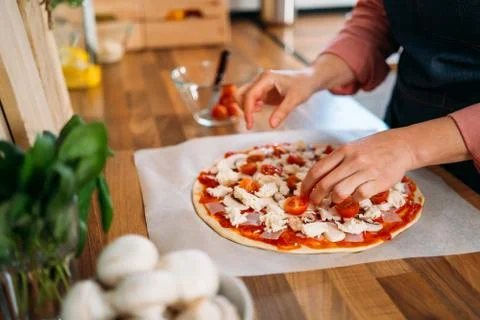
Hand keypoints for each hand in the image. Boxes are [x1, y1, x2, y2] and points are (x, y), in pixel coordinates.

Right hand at [236, 54, 355, 128]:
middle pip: (241, 94)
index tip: (250, 125)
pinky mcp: (263, 90)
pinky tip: (261, 109)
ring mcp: (261, 85)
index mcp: (266, 78)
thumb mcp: (295, 99)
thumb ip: (282, 111)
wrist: (310, 78)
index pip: (250, 95)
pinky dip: (251, 106)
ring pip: (243, 96)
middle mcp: (260, 80)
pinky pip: (250, 98)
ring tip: (259, 112)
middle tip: (251, 121)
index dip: (248, 111)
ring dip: (246, 107)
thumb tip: (271, 125)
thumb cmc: (304, 85)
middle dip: (243, 108)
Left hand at [301, 129, 414, 203]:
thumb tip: (316, 180)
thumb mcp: (352, 148)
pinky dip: (354, 200)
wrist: (402, 145)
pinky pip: (359, 195)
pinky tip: (355, 198)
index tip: (302, 193)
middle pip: (325, 184)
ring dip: (334, 200)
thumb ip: (336, 161)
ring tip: (335, 200)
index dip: (307, 184)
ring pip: (340, 192)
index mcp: (343, 151)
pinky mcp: (379, 182)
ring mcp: (366, 171)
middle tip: (314, 203)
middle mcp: (352, 160)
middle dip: (316, 197)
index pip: (317, 170)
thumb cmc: (373, 148)